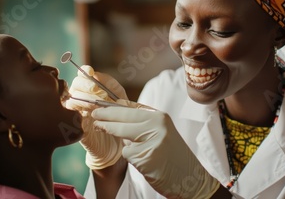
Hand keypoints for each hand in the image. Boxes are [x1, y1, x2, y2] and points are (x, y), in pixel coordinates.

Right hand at [66, 65, 126, 169]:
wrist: (119, 143)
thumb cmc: (118, 117)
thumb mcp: (119, 97)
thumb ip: (110, 83)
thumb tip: (96, 73)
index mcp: (89, 90)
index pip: (81, 75)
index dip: (84, 72)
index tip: (91, 72)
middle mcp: (80, 99)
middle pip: (74, 86)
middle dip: (86, 86)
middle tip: (100, 93)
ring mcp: (76, 114)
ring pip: (71, 102)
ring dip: (84, 101)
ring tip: (97, 106)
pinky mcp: (76, 129)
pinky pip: (71, 120)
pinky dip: (80, 116)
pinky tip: (92, 117)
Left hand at [92, 101, 220, 198]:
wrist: (191, 179)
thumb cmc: (173, 156)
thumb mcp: (162, 133)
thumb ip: (143, 124)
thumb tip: (117, 112)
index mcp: (160, 117)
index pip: (133, 108)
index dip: (114, 106)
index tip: (101, 104)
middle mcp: (157, 126)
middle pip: (124, 118)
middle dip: (106, 115)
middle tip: (93, 114)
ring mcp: (152, 141)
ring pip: (123, 134)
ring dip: (111, 132)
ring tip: (99, 126)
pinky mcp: (146, 157)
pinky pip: (128, 154)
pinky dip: (131, 157)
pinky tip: (143, 160)